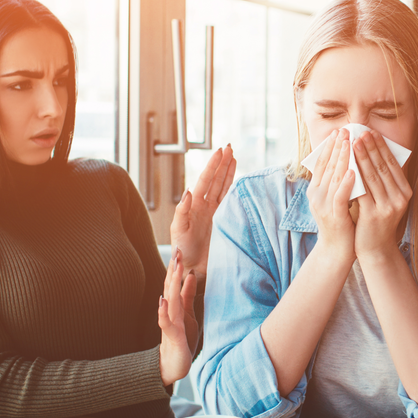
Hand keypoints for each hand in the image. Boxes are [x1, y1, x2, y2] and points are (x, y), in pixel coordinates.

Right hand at [159, 248, 198, 386]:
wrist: (172, 366)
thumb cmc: (181, 340)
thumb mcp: (188, 314)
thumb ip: (188, 295)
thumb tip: (191, 275)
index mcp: (175, 306)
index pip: (174, 283)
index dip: (176, 266)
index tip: (179, 248)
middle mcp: (171, 312)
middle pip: (171, 287)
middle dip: (174, 269)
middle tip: (177, 249)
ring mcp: (170, 323)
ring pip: (170, 300)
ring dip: (171, 284)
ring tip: (174, 268)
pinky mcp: (172, 336)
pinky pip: (166, 323)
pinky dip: (163, 312)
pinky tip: (162, 301)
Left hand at [170, 144, 236, 281]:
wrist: (193, 269)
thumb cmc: (183, 251)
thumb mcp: (178, 231)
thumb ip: (181, 211)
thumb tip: (188, 192)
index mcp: (193, 205)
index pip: (205, 180)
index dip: (213, 166)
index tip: (220, 152)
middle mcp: (204, 206)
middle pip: (215, 180)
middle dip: (222, 163)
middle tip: (229, 147)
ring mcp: (214, 213)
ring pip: (223, 187)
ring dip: (228, 172)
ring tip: (233, 157)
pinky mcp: (223, 221)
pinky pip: (230, 201)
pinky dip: (234, 189)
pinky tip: (238, 180)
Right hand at [307, 129, 356, 262]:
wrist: (337, 250)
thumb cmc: (341, 221)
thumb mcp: (337, 197)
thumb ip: (339, 181)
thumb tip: (350, 160)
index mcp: (316, 189)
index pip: (322, 163)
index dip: (330, 146)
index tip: (339, 131)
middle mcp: (316, 195)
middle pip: (327, 166)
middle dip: (337, 147)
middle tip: (345, 130)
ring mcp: (323, 205)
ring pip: (333, 178)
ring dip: (343, 159)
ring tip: (351, 143)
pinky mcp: (334, 216)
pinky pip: (340, 196)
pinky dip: (346, 183)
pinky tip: (354, 172)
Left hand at [353, 131, 411, 261]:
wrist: (376, 248)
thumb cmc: (377, 220)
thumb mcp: (386, 199)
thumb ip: (383, 180)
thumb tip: (372, 152)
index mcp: (405, 192)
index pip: (392, 164)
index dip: (381, 147)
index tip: (371, 132)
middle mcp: (400, 199)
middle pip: (382, 168)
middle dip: (371, 148)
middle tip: (360, 131)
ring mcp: (388, 207)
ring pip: (372, 177)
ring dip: (362, 157)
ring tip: (353, 142)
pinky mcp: (374, 215)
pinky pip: (362, 190)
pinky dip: (354, 176)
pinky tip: (347, 165)